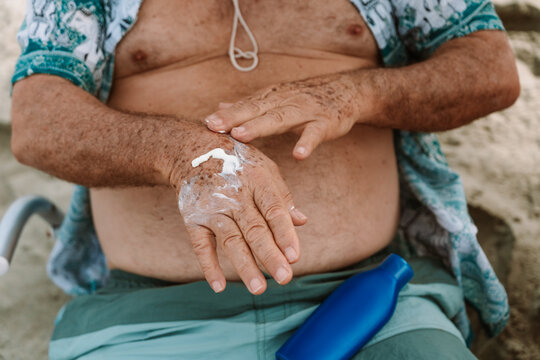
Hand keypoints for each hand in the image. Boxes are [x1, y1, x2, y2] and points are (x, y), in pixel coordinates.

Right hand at [170, 133, 306, 294]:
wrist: (192, 149)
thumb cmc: (237, 162)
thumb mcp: (265, 169)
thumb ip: (283, 196)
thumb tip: (302, 222)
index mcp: (258, 181)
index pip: (274, 210)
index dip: (285, 234)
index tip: (295, 257)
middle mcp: (235, 195)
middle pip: (254, 229)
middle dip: (270, 255)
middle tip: (285, 279)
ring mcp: (212, 207)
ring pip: (230, 240)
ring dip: (244, 266)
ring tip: (259, 288)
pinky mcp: (193, 217)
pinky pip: (200, 244)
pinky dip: (208, 265)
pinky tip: (219, 285)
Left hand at [204, 72, 362, 158]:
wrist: (347, 90)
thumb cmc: (307, 98)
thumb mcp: (277, 98)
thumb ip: (249, 105)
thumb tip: (220, 107)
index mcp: (272, 97)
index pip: (246, 105)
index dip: (227, 114)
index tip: (206, 122)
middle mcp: (285, 100)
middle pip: (257, 109)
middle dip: (235, 118)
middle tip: (213, 126)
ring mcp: (305, 110)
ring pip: (280, 118)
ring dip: (260, 126)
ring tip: (241, 135)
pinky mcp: (325, 122)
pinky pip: (315, 133)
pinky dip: (307, 142)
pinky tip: (299, 155)